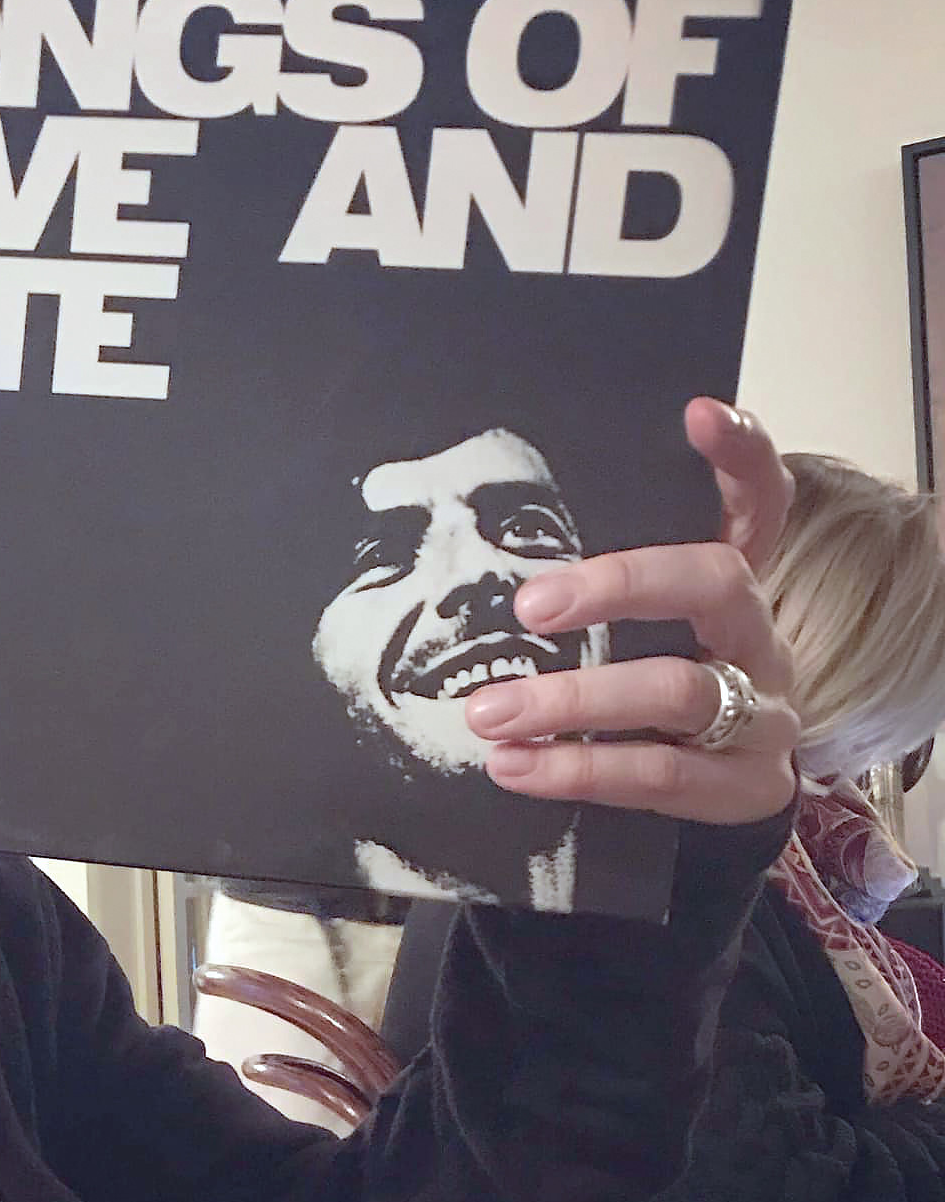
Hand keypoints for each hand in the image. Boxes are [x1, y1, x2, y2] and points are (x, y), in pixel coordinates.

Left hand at [464, 397, 798, 824]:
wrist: (713, 785)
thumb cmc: (642, 678)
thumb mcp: (621, 618)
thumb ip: (575, 560)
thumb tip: (437, 489)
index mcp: (732, 574)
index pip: (759, 495)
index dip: (740, 452)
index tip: (695, 414)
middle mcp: (759, 632)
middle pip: (716, 582)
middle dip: (619, 586)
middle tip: (527, 605)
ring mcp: (765, 710)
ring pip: (678, 691)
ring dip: (573, 699)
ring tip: (486, 713)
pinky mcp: (748, 787)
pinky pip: (660, 776)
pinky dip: (577, 769)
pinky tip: (511, 766)